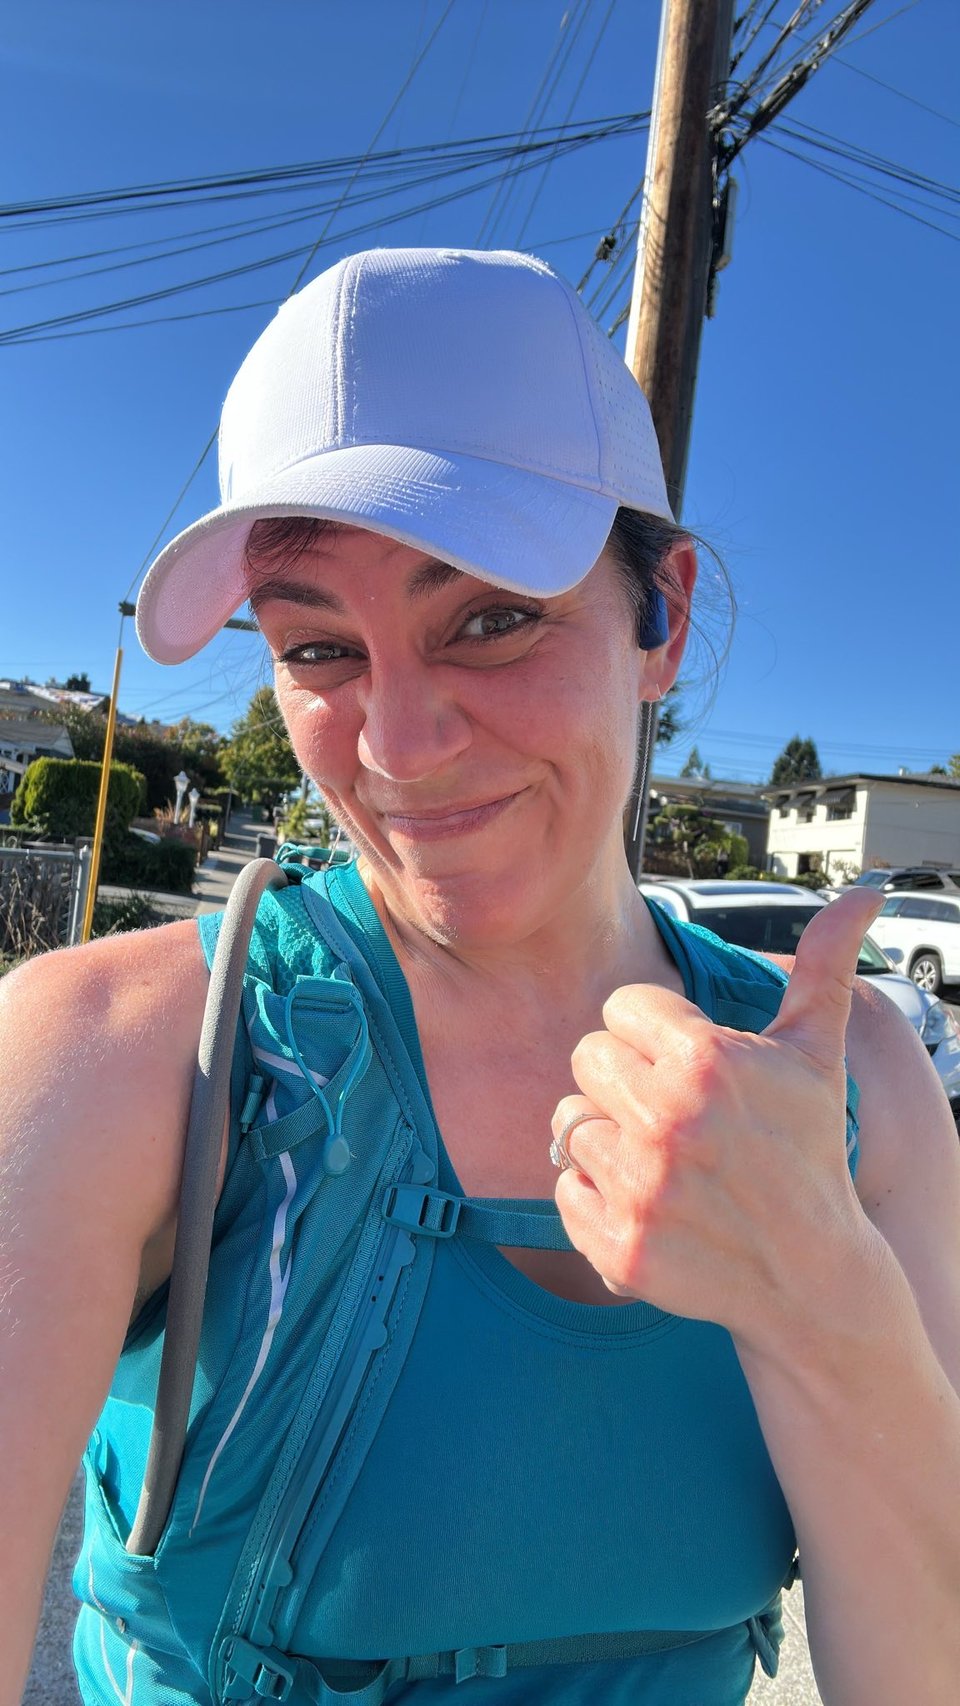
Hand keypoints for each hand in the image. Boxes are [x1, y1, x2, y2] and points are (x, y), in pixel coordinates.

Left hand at [552, 888, 884, 1347]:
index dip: (655, 1034)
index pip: (621, 1008)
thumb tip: (866, 891)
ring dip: (606, 1138)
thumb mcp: (818, 1054)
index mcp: (705, 1062)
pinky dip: (593, 1196)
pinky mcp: (619, 1246)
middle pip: (586, 1058)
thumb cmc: (810, 1153)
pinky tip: (646, 1202)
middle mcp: (666, 1121)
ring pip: (568, 1123)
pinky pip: (561, 1189)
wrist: (814, 1277)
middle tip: (671, 1112)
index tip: (688, 1066)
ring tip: (660, 1158)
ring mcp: (640, 1188)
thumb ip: (823, 965)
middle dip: (623, 1080)